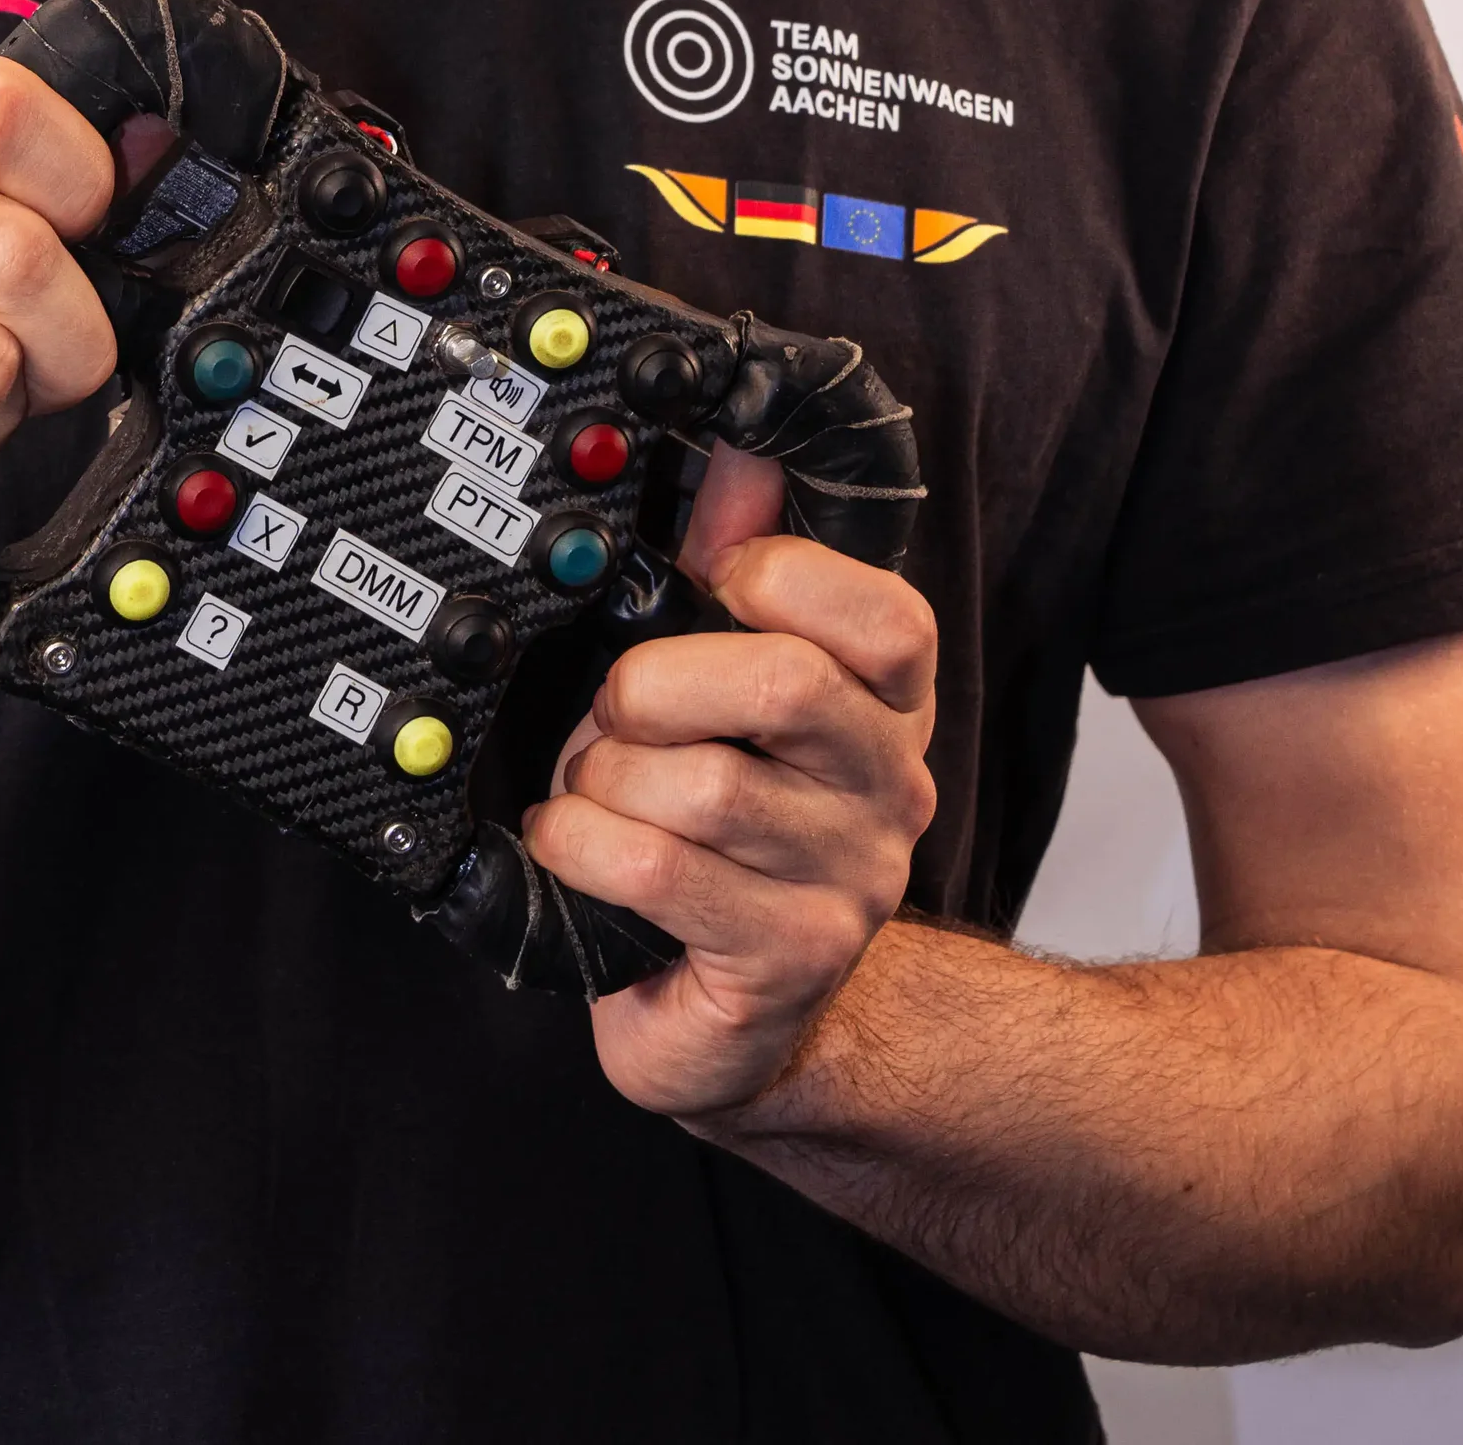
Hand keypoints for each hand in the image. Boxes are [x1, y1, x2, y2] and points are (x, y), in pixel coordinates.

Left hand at [521, 445, 937, 1123]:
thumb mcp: (726, 685)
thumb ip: (739, 567)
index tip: (718, 579)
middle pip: (787, 684)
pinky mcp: (786, 959)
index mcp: (885, 706)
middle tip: (613, 710)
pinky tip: (573, 847)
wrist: (736, 1009)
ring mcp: (849, 883)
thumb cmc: (718, 826)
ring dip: (605, 780)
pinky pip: (656, 870)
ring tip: (595, 795)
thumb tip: (739, 452)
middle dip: (656, 683)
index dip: (785, 576)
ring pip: (701, 785)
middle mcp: (888, 790)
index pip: (889, 618)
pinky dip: (582, 845)